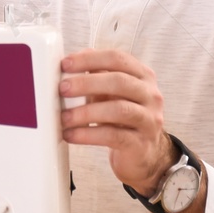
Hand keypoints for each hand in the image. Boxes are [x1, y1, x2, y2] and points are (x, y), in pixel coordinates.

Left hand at [59, 48, 174, 195]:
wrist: (143, 154)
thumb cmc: (123, 119)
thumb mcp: (110, 93)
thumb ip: (96, 75)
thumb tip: (70, 63)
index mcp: (143, 76)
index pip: (117, 59)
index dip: (89, 59)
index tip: (65, 64)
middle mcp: (151, 95)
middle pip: (119, 81)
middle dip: (86, 83)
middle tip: (62, 89)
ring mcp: (149, 119)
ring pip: (118, 110)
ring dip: (86, 112)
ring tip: (64, 117)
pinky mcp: (140, 143)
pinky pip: (112, 136)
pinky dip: (88, 134)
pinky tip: (71, 135)